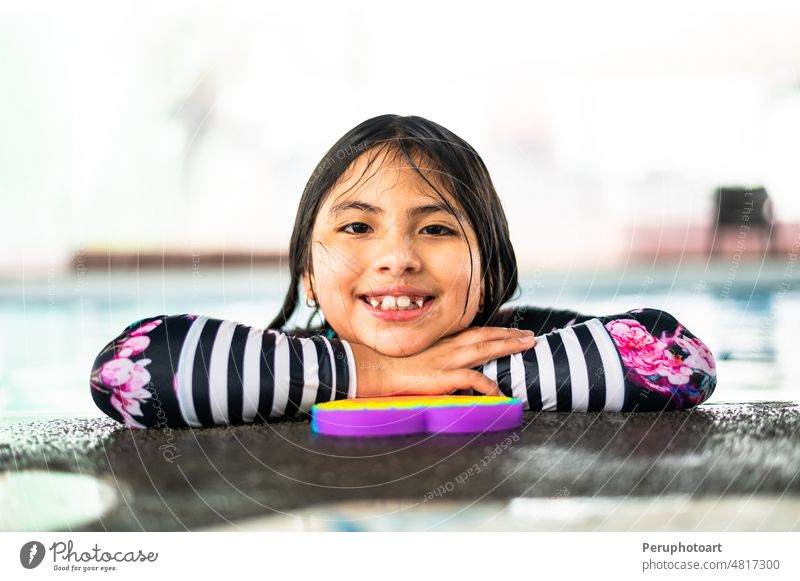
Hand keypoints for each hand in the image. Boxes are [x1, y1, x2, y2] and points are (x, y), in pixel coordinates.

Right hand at [348, 326, 535, 396]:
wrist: (380, 371)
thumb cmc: (394, 367)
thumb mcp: (419, 360)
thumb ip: (435, 362)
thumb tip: (446, 371)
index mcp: (443, 344)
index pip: (474, 333)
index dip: (494, 331)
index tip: (510, 331)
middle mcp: (449, 348)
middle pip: (485, 336)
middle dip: (509, 334)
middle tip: (529, 335)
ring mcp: (449, 360)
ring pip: (486, 348)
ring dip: (508, 345)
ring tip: (528, 344)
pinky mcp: (446, 376)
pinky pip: (475, 380)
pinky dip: (490, 388)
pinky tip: (502, 395)